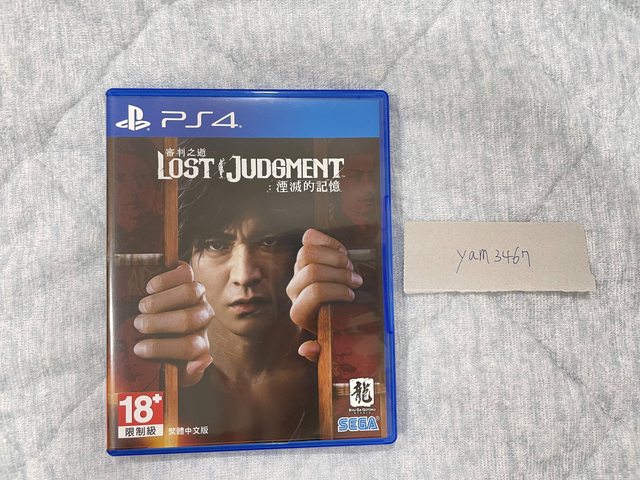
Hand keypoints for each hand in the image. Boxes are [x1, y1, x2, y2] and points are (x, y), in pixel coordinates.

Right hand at [133, 261, 213, 386]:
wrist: (156, 326)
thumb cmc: (161, 351)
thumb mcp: (174, 371)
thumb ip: (189, 374)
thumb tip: (203, 360)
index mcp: (200, 344)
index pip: (190, 347)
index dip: (162, 348)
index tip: (138, 348)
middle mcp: (203, 318)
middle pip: (188, 319)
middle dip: (158, 323)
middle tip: (138, 324)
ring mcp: (198, 295)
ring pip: (190, 292)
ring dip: (161, 301)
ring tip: (142, 307)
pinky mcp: (189, 276)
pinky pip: (184, 272)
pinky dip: (165, 279)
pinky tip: (149, 288)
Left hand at [286, 228, 362, 361]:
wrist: (329, 310)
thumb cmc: (333, 327)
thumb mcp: (329, 343)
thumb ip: (320, 351)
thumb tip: (307, 349)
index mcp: (299, 313)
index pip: (314, 292)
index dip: (337, 290)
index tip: (353, 295)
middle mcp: (294, 291)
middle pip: (312, 270)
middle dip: (340, 273)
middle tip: (357, 279)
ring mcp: (297, 271)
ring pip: (308, 253)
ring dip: (335, 256)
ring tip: (350, 266)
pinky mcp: (303, 255)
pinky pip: (309, 239)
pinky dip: (328, 241)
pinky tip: (341, 251)